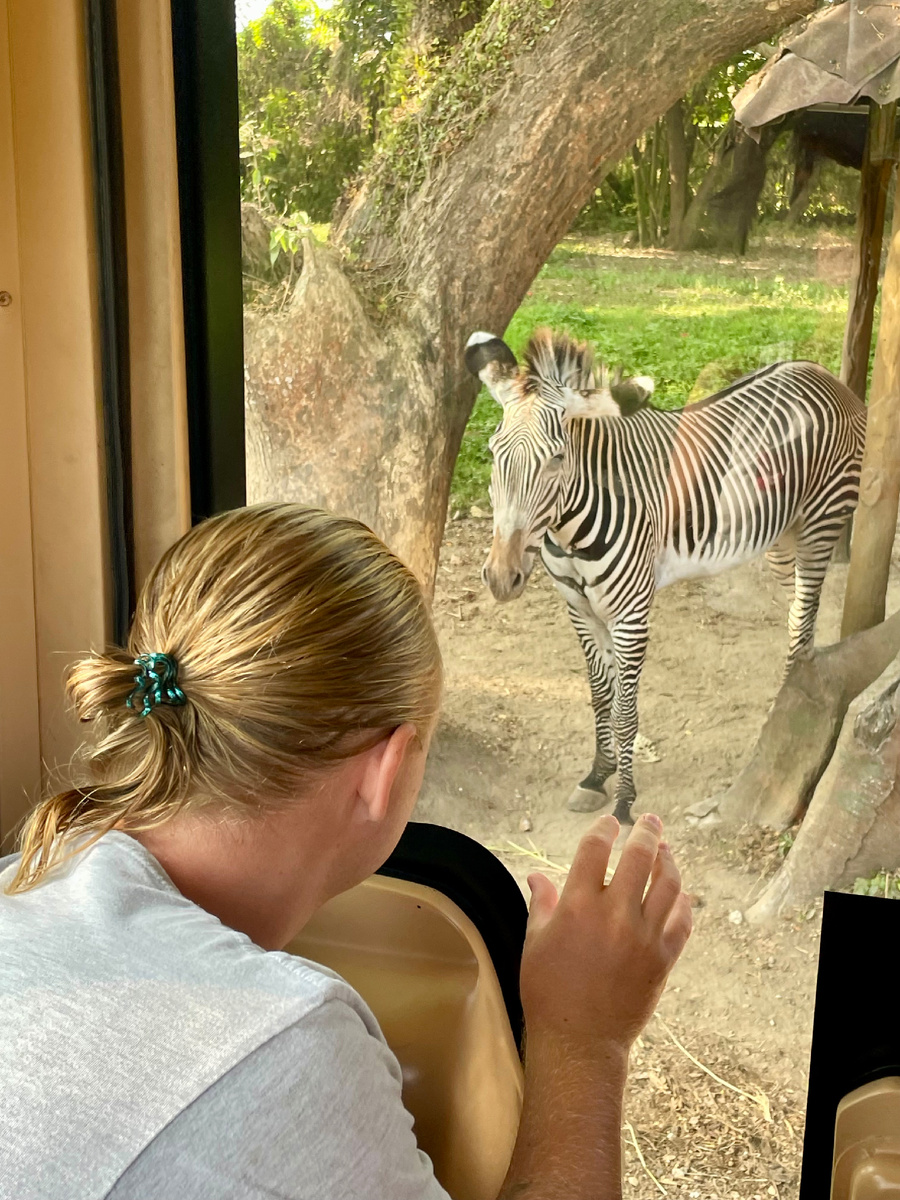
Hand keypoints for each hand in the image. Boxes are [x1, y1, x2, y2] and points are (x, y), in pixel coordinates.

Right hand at [520, 812, 691, 1055]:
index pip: (594, 850)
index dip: (604, 829)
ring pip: (668, 885)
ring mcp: (643, 936)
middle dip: (646, 832)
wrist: (579, 1042)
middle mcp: (614, 915)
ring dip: (668, 862)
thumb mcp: (535, 942)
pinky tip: (680, 894)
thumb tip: (536, 876)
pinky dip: (683, 903)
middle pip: (638, 858)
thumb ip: (542, 904)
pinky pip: (681, 922)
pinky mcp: (663, 959)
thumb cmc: (548, 991)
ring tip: (666, 852)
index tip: (610, 822)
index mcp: (578, 906)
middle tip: (650, 821)